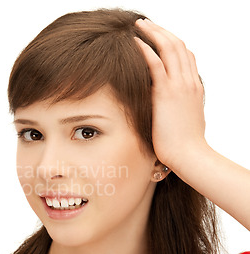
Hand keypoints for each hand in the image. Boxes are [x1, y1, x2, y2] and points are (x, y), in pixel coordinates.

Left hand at [134, 19, 208, 168]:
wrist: (189, 155)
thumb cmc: (184, 144)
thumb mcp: (184, 119)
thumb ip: (177, 107)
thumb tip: (167, 107)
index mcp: (193, 87)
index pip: (186, 56)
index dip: (172, 42)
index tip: (157, 36)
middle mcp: (188, 82)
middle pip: (178, 46)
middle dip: (161, 31)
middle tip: (145, 24)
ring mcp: (179, 86)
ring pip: (169, 48)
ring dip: (153, 33)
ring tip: (139, 25)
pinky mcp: (166, 94)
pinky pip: (156, 64)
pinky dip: (146, 50)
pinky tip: (135, 43)